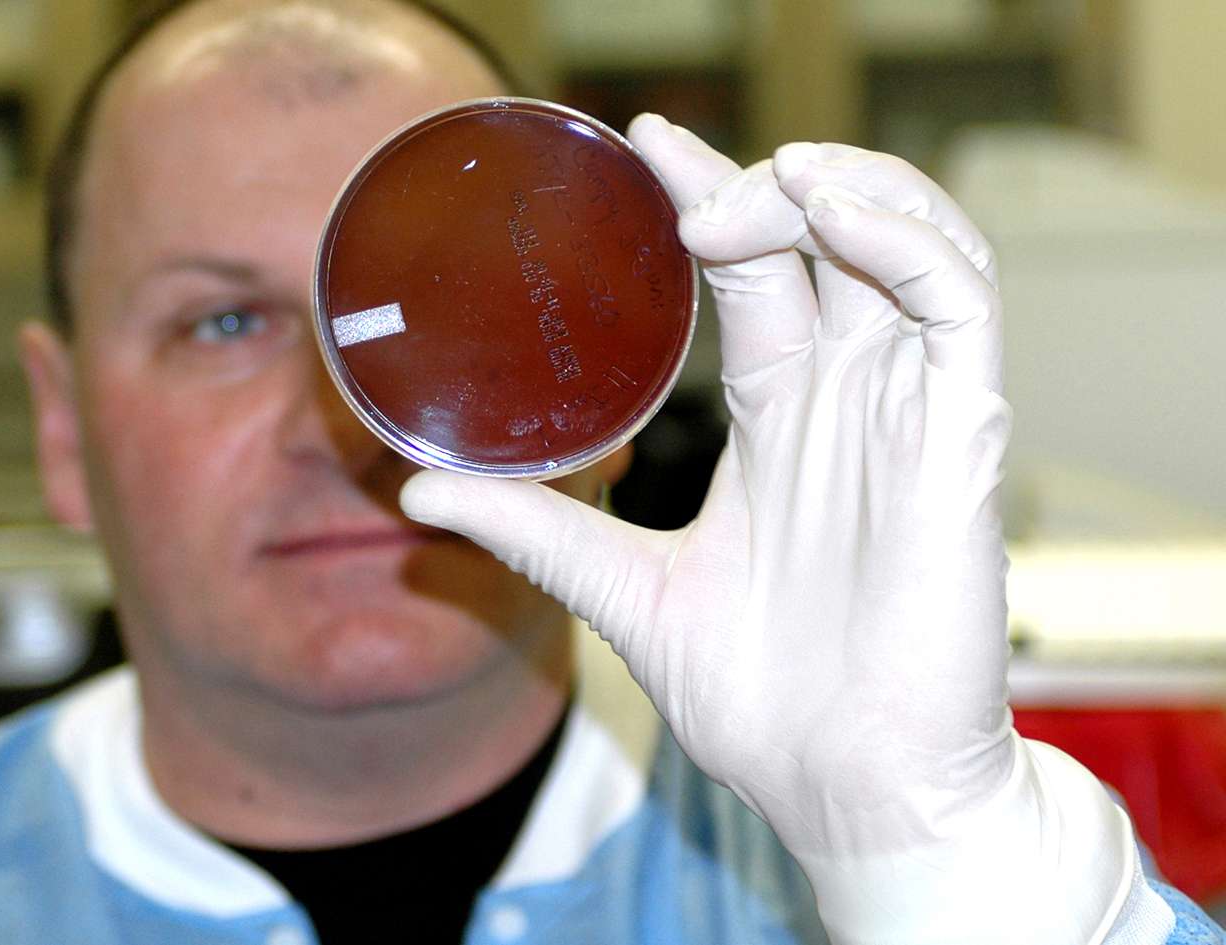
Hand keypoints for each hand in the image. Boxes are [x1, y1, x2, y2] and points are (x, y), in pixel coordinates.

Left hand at [401, 118, 1151, 943]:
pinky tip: (834, 214)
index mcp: (786, 421)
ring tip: (759, 176)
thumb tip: (419, 486)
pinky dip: (906, 238)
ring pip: (912, 241)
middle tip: (672, 166)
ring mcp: (913, 410)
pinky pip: (960, 301)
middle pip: (828, 239)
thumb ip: (534, 529)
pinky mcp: (962, 437)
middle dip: (758, 180)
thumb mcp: (621, 590)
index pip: (760, 274)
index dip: (711, 200)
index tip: (645, 146)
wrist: (842, 791)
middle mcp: (854, 399)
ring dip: (842, 183)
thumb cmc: (759, 700)